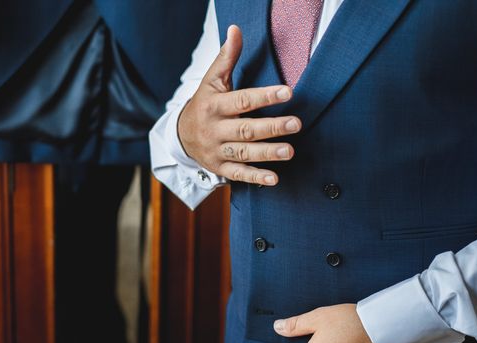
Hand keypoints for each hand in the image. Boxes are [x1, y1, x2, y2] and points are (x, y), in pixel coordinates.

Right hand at [178, 25, 301, 185]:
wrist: (180, 135)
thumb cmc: (204, 103)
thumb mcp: (211, 80)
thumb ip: (226, 57)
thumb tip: (235, 29)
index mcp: (214, 105)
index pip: (242, 100)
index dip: (265, 97)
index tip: (288, 93)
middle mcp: (214, 129)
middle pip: (245, 129)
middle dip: (271, 127)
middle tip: (296, 124)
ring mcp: (217, 151)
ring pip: (243, 153)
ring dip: (267, 154)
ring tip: (290, 151)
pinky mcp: (220, 168)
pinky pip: (238, 175)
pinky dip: (255, 178)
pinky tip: (274, 179)